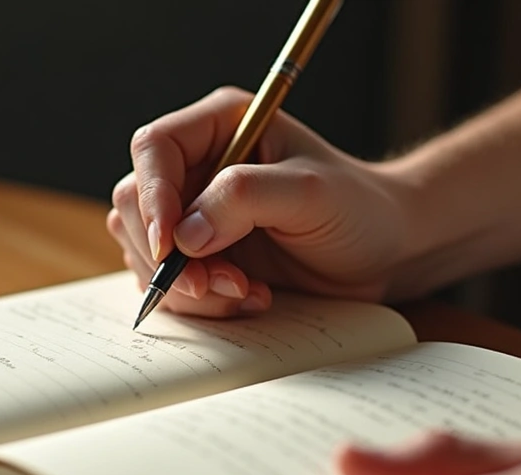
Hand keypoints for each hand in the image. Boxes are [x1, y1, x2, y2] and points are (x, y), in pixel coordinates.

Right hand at [107, 86, 421, 317]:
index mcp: (220, 126)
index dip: (152, 197)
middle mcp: (197, 166)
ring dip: (187, 285)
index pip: (154, 148)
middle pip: (135, 204)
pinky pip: (169, 283)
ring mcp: (193, 213)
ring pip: (145, 250)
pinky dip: (200, 302)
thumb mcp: (310, 193)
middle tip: (218, 284)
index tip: (170, 246)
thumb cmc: (359, 209)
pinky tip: (247, 298)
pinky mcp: (199, 256)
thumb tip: (183, 235)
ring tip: (245, 292)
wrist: (384, 252)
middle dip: (169, 255)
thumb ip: (244, 199)